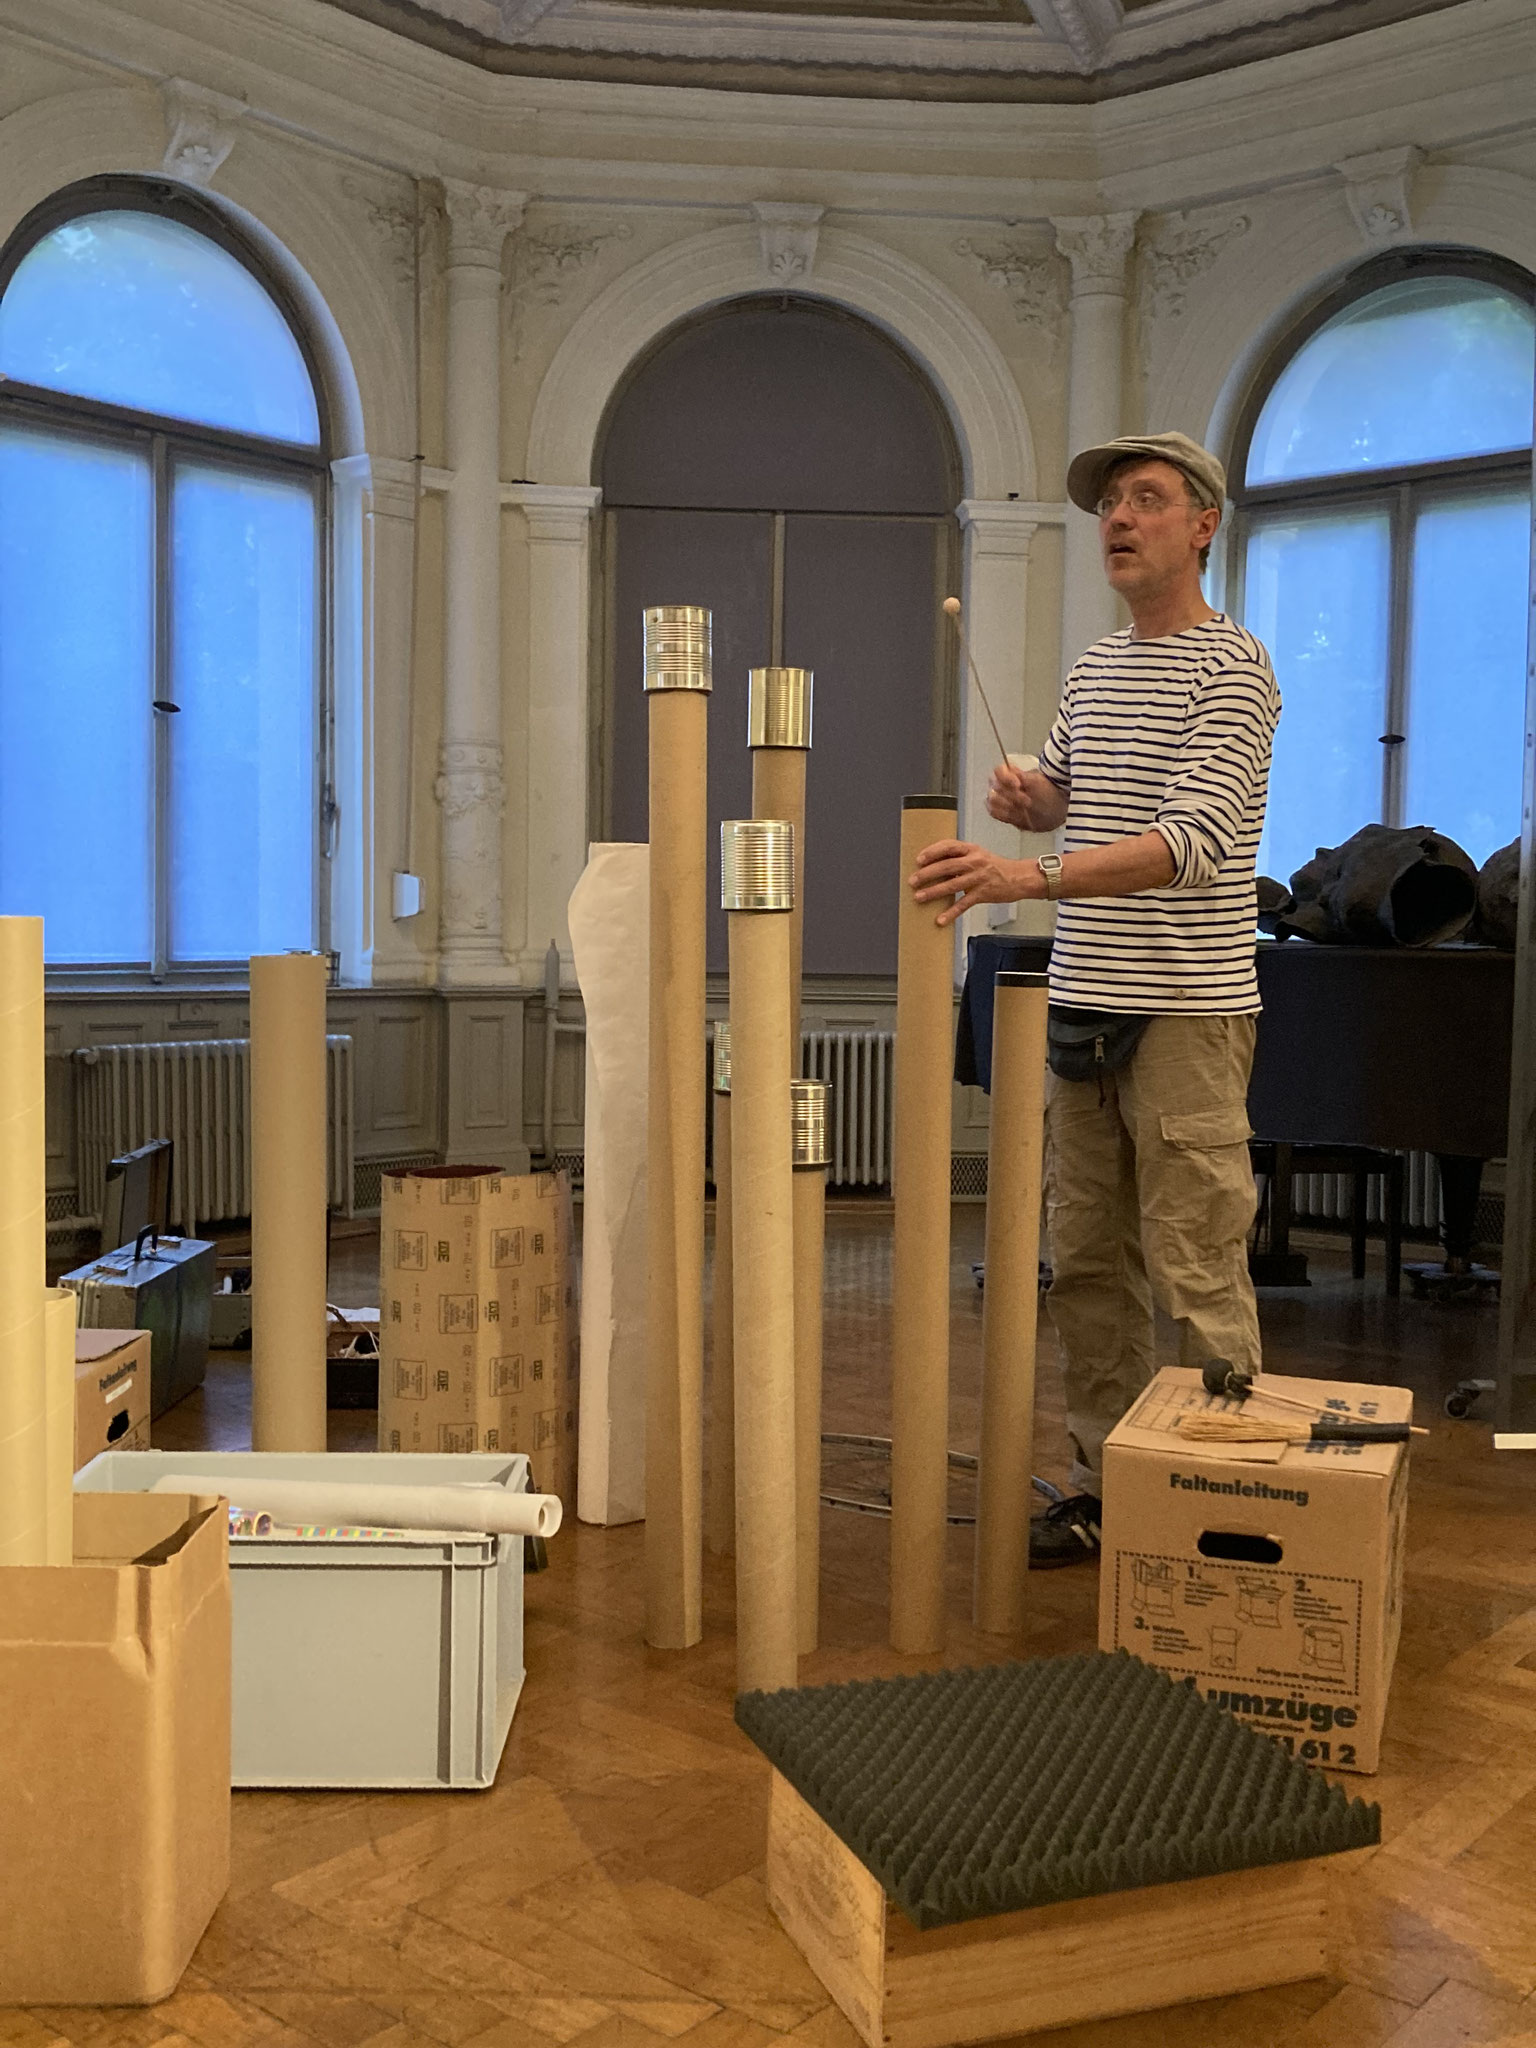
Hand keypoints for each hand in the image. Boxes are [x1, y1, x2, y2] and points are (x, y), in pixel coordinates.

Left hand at [908, 840, 1042, 927]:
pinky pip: (964, 904)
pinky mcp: (983, 894)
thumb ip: (959, 858)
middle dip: (927, 874)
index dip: (932, 852)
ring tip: (919, 897)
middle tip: (913, 881)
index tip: (919, 859)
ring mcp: (979, 878)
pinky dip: (951, 913)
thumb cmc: (996, 867)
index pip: (949, 846)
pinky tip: (941, 919)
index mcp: (972, 850)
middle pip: (947, 866)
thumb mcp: (978, 855)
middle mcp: (975, 862)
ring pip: (952, 885)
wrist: (1020, 878)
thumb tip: (934, 866)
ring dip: (933, 892)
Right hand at [987, 763, 1068, 833]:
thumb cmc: (1047, 793)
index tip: (1018, 785)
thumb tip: (1011, 770)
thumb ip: (1024, 776)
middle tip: (1027, 801)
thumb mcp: (1039, 783)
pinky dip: (1002, 813)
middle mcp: (1002, 785)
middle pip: (995, 786)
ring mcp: (1001, 799)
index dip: (1006, 777)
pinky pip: (994, 812)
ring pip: (992, 799)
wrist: (1055, 810)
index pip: (998, 771)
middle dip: (1012, 794)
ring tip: (1024, 808)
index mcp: (1012, 774)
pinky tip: (1014, 814)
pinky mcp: (1002, 813)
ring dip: (1007, 804)